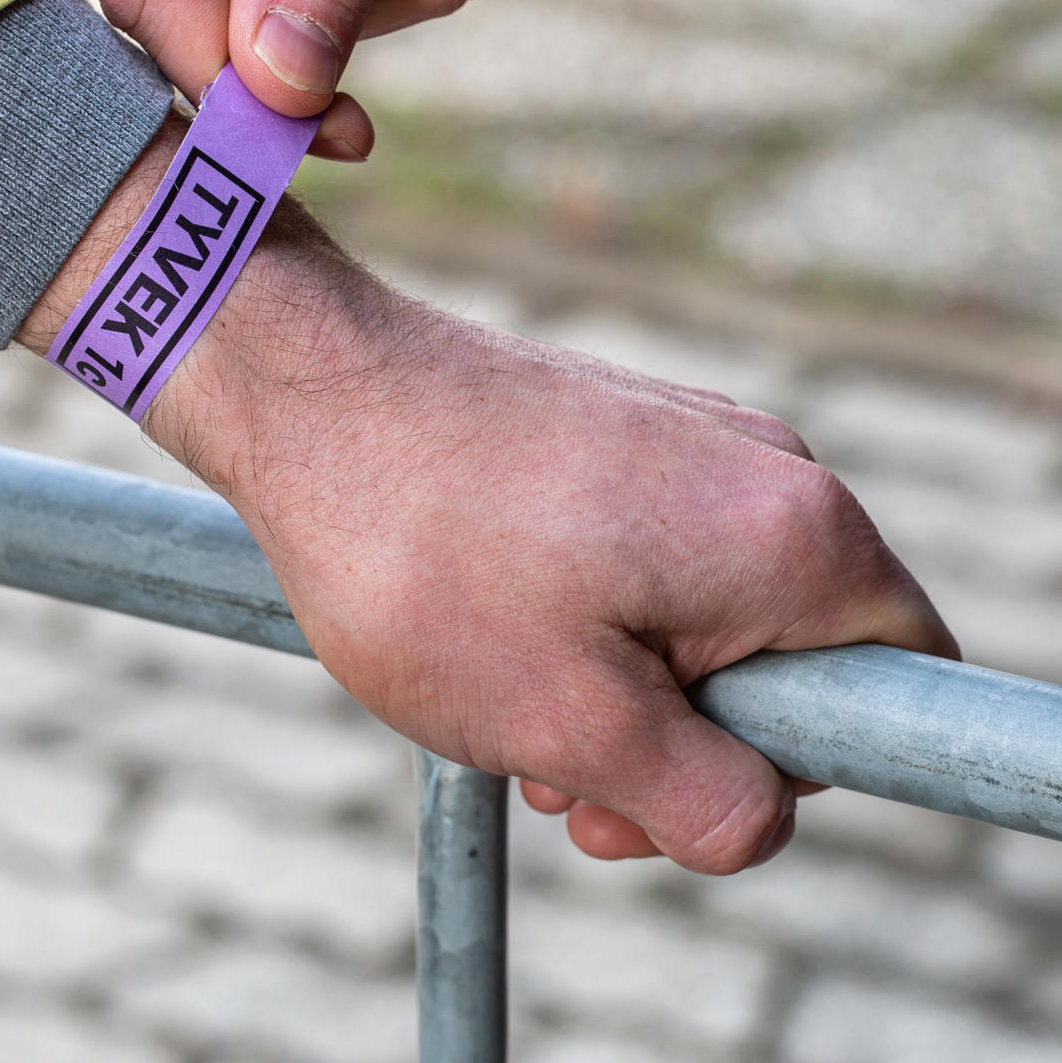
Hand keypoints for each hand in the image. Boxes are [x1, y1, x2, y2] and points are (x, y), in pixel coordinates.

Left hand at [19, 123, 957, 872]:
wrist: (312, 394)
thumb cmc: (422, 554)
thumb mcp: (568, 721)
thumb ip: (706, 799)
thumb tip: (762, 817)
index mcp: (792, 535)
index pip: (898, 682)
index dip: (801, 765)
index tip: (669, 776)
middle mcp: (766, 474)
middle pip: (793, 664)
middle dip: (686, 745)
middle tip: (564, 774)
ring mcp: (692, 448)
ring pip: (708, 625)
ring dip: (624, 696)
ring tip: (504, 704)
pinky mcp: (626, 443)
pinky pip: (653, 569)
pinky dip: (594, 631)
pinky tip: (496, 641)